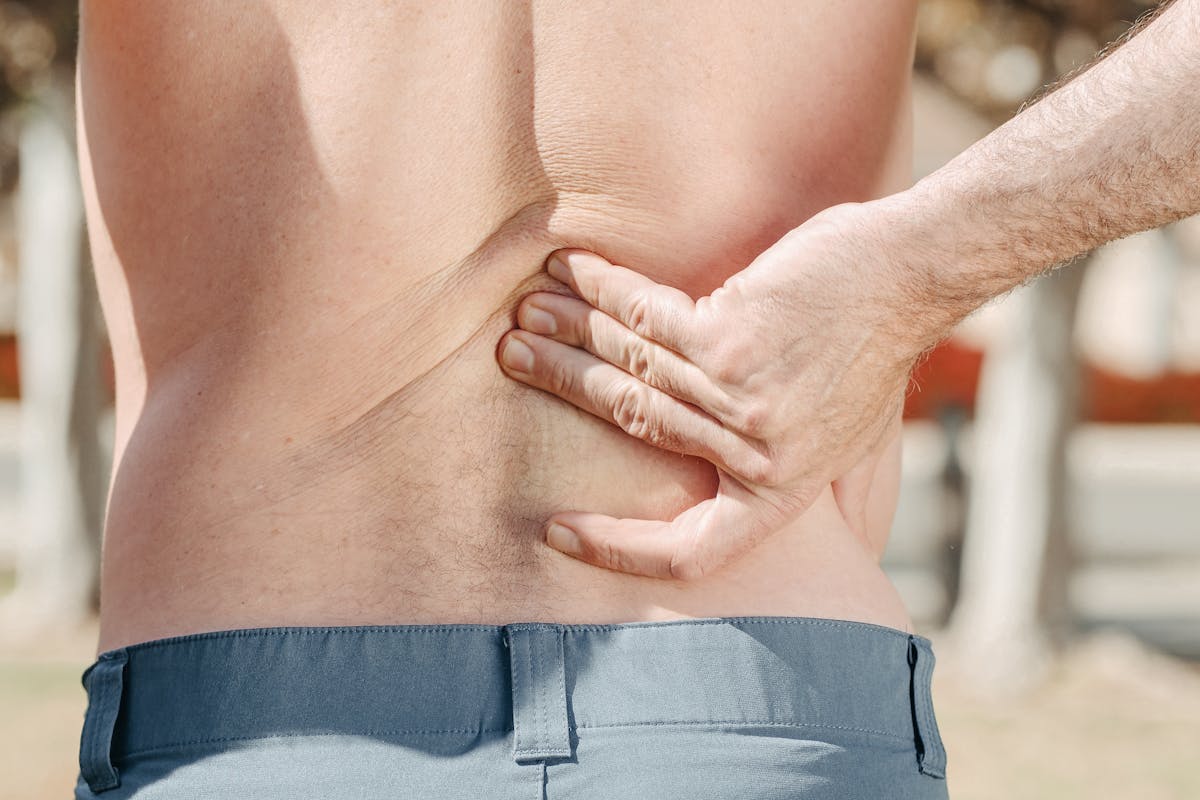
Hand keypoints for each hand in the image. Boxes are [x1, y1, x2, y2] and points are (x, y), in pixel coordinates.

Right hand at [497, 202, 929, 579]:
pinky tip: (567, 273)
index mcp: (777, 492)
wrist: (907, 280)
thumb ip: (807, 485)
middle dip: (561, 386)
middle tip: (513, 359)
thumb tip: (793, 527)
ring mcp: (736, 396)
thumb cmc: (874, 357)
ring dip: (567, 336)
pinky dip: (600, 290)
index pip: (690, 551)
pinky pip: (643, 316)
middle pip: (630, 426)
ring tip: (525, 317)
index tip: (562, 531)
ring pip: (628, 367)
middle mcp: (750, 453)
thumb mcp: (851, 445)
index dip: (621, 551)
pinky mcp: (730, 336)